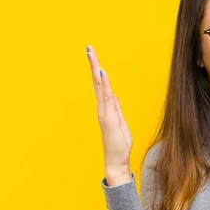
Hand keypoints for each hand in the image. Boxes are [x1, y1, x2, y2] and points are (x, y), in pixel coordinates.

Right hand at [87, 45, 132, 174]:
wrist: (116, 161)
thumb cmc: (119, 144)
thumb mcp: (120, 122)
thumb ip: (116, 108)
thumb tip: (113, 95)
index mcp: (106, 108)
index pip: (101, 85)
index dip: (97, 70)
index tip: (94, 56)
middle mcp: (103, 108)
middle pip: (97, 82)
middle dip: (93, 65)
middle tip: (89, 48)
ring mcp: (105, 113)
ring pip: (100, 87)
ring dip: (96, 70)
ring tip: (92, 55)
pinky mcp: (109, 118)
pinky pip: (107, 98)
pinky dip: (105, 85)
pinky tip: (103, 74)